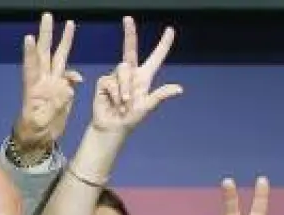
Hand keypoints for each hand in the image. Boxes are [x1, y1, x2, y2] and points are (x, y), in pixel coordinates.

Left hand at [12, 13, 81, 153]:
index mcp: (33, 89)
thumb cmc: (32, 133)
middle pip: (45, 53)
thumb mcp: (38, 124)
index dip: (31, 53)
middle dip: (47, 34)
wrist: (38, 140)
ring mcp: (52, 84)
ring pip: (58, 58)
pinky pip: (69, 77)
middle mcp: (42, 82)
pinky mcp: (62, 90)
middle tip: (47, 15)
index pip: (31, 67)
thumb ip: (52, 106)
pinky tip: (78, 79)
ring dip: (63, 41)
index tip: (29, 38)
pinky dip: (74, 75)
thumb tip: (68, 87)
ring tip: (69, 24)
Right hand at [90, 17, 181, 135]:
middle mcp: (131, 73)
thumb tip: (179, 89)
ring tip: (124, 104)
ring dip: (124, 89)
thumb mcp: (148, 107)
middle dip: (129, 33)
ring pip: (123, 71)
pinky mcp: (104, 82)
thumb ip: (161, 95)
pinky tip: (114, 103)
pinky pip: (111, 82)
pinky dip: (115, 94)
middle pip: (130, 49)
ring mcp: (117, 77)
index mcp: (145, 77)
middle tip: (127, 18)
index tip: (170, 30)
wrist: (112, 127)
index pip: (156, 57)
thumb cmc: (131, 118)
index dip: (163, 44)